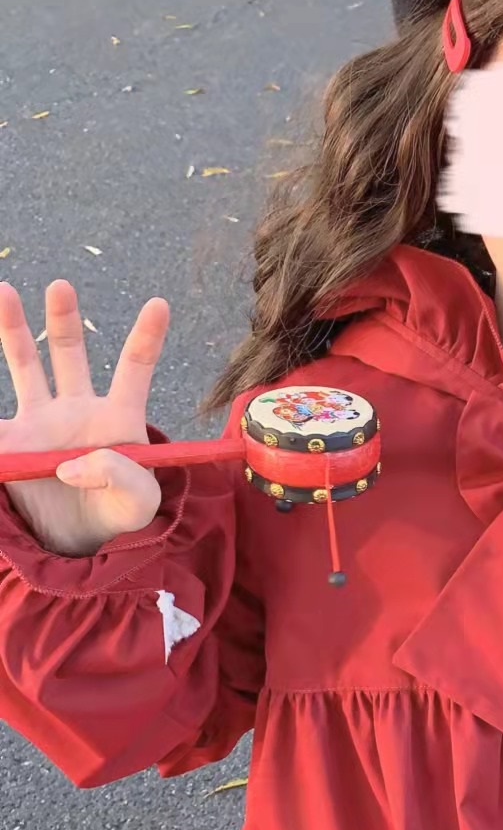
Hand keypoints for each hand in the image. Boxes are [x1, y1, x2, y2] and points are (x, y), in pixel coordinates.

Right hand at [0, 280, 169, 555]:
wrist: (83, 543)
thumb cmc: (121, 516)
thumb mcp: (140, 504)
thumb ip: (123, 477)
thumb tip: (73, 465)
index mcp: (118, 418)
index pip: (134, 370)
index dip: (147, 337)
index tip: (160, 304)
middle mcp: (77, 410)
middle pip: (70, 354)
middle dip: (65, 320)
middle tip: (62, 286)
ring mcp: (41, 422)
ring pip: (26, 366)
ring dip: (14, 330)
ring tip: (5, 291)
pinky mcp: (12, 445)